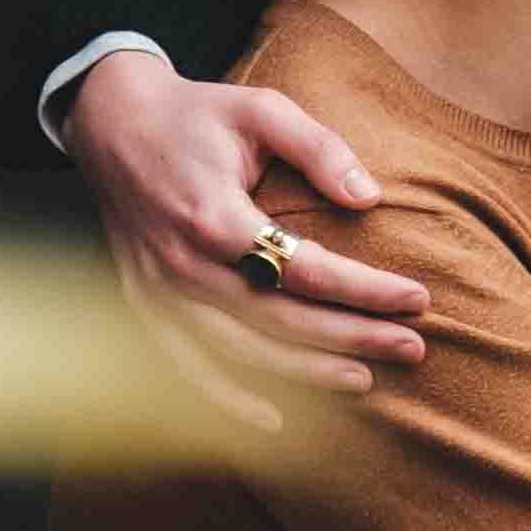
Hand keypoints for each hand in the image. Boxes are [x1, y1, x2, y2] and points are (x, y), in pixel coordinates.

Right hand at [61, 44, 432, 425]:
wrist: (111, 122)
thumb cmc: (197, 114)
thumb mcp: (262, 110)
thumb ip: (319, 148)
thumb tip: (370, 197)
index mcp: (214, 214)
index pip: (305, 268)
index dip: (365, 289)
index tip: (419, 299)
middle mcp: (184, 263)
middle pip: (279, 318)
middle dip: (352, 337)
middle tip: (412, 347)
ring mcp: (159, 291)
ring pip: (239, 351)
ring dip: (304, 373)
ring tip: (364, 380)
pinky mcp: (144, 304)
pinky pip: (186, 366)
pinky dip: (227, 399)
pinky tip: (274, 420)